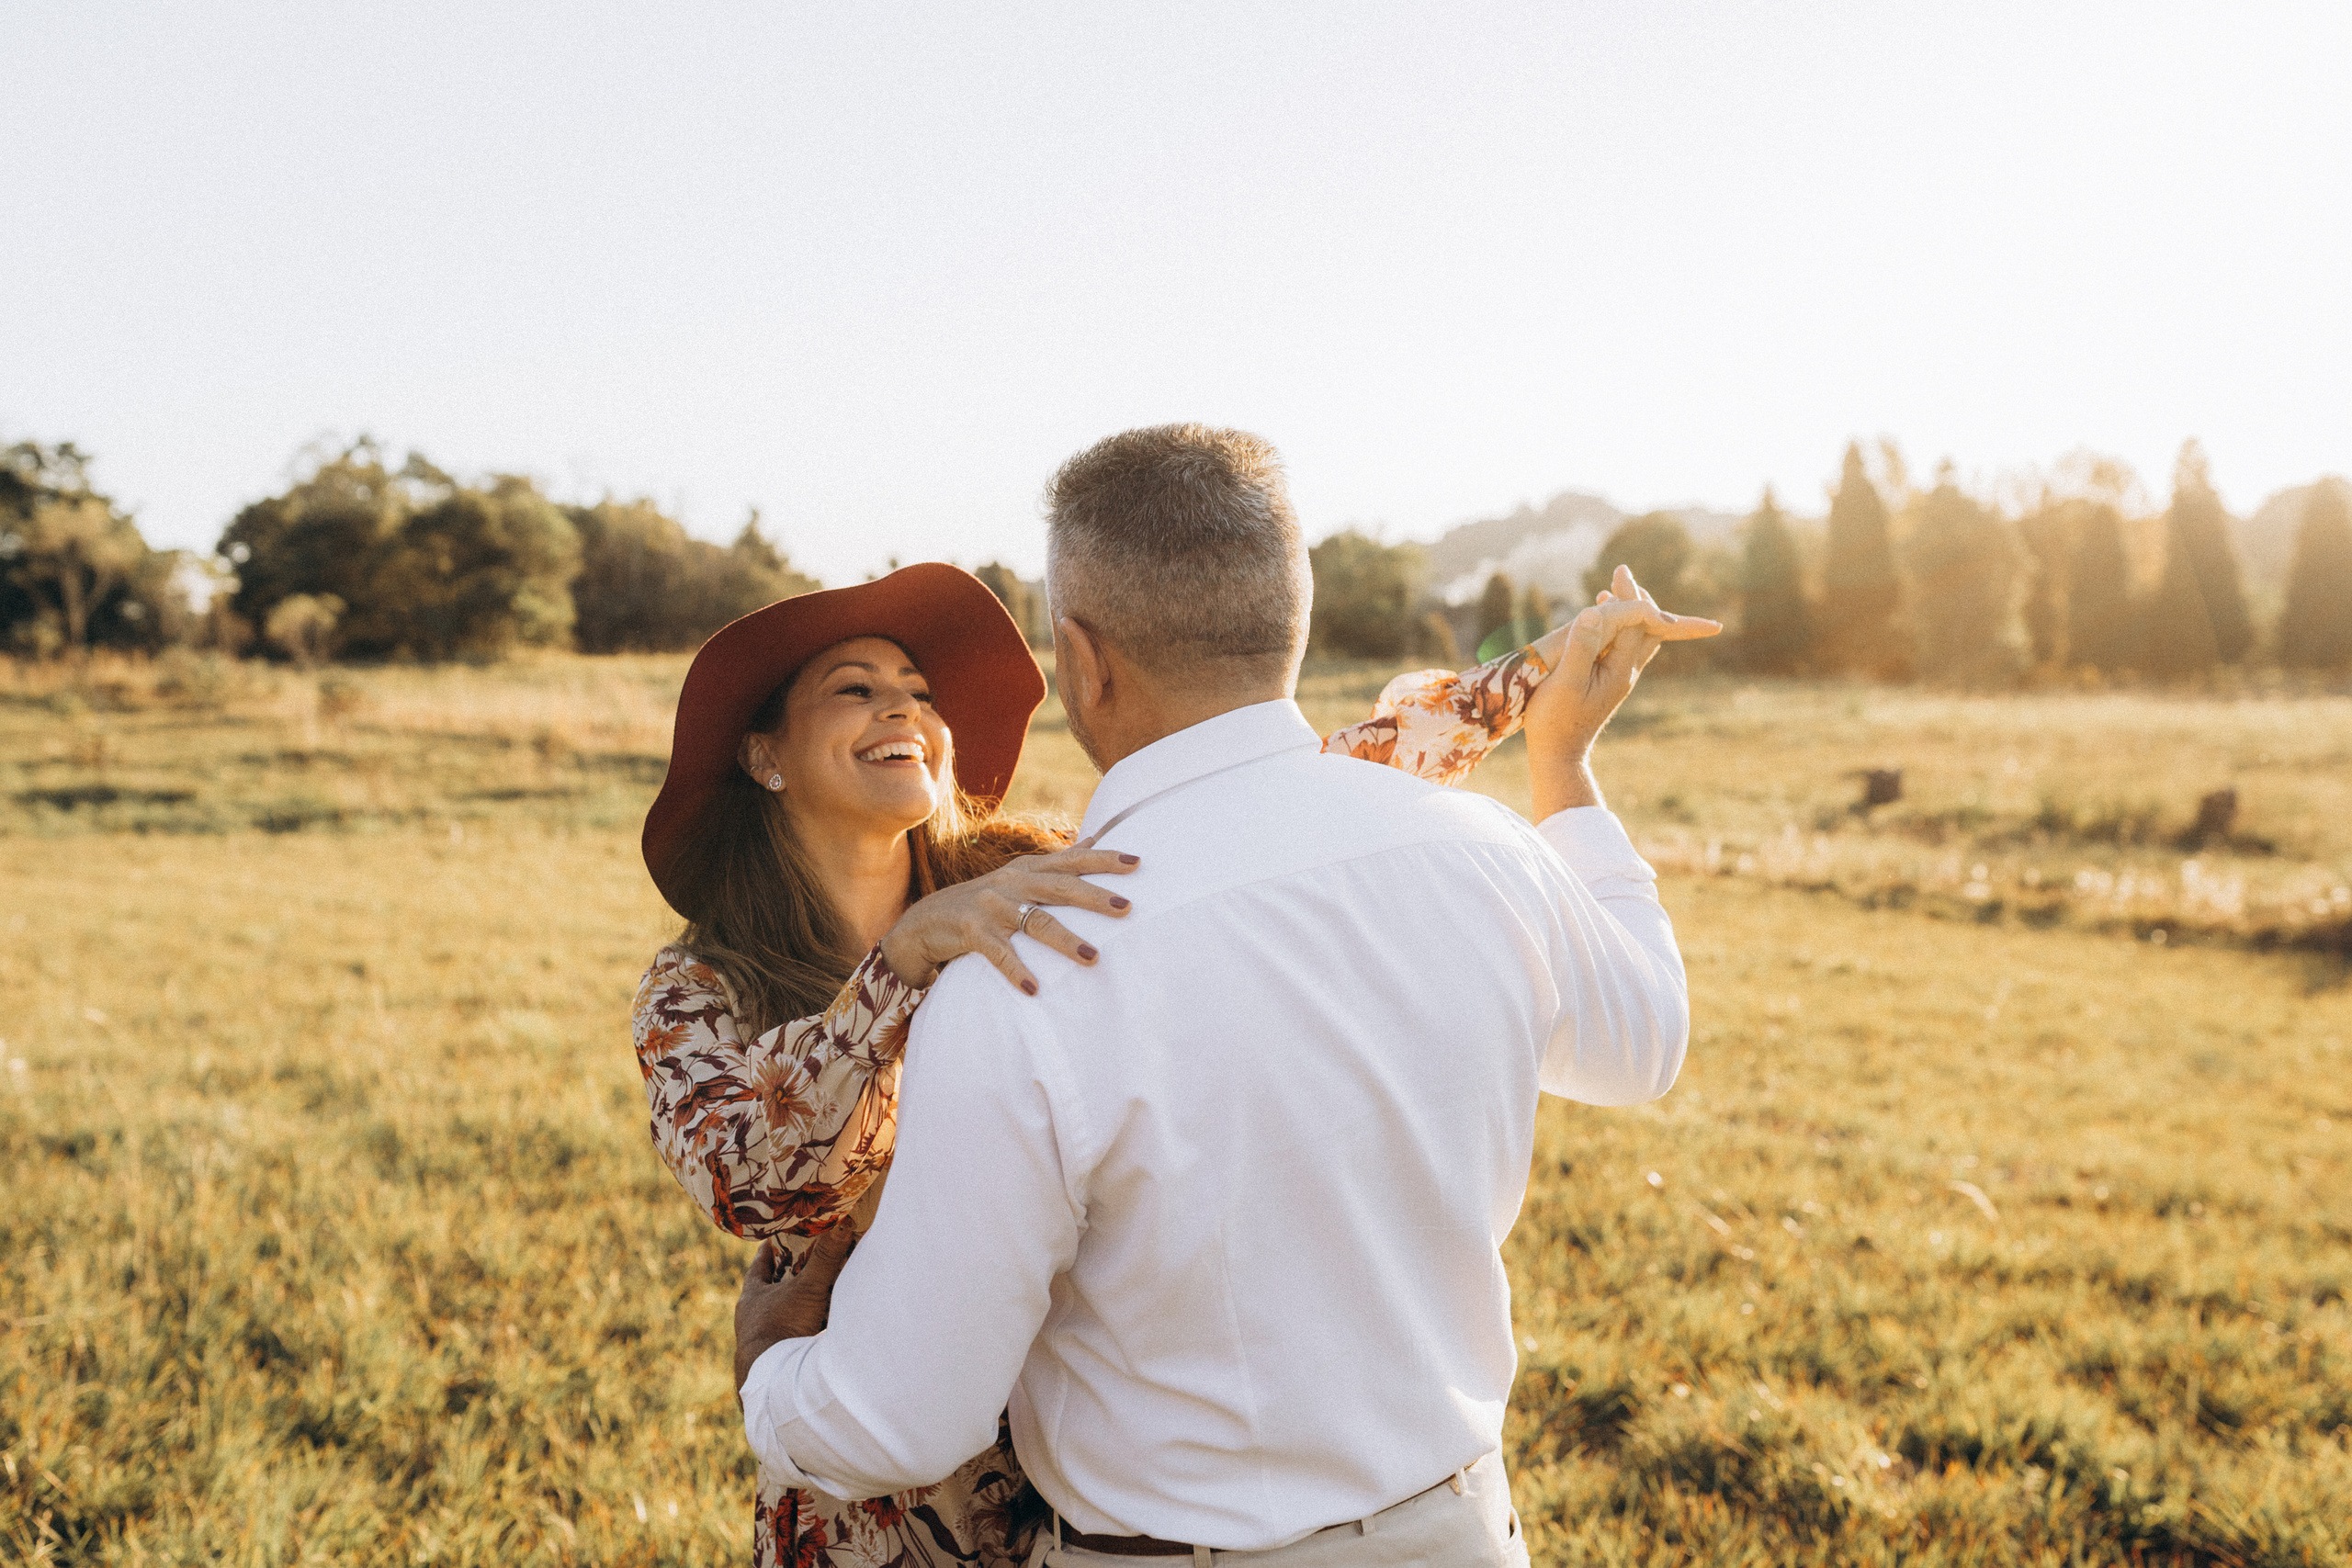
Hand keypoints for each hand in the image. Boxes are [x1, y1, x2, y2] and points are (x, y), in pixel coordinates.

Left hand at [735, 1227, 855, 1396]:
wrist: (772, 1377)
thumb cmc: (782, 1326)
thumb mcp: (807, 1288)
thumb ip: (825, 1259)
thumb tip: (843, 1224)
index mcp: (752, 1296)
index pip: (758, 1267)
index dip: (767, 1254)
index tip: (772, 1241)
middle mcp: (752, 1316)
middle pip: (766, 1291)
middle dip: (781, 1280)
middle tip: (796, 1266)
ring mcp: (760, 1338)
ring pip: (776, 1315)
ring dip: (790, 1307)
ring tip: (808, 1297)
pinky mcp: (771, 1356)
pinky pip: (785, 1337)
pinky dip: (797, 1331)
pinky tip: (810, 1331)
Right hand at [878, 841, 1139, 994]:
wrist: (927, 920)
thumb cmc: (987, 900)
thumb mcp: (1020, 875)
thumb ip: (1057, 861)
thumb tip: (1095, 839)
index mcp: (1029, 868)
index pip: (1072, 860)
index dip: (1104, 859)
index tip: (1138, 862)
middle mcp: (1013, 882)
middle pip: (1061, 887)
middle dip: (1094, 897)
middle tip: (1127, 908)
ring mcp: (992, 906)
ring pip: (1035, 921)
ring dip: (1065, 940)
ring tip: (1093, 957)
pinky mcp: (972, 930)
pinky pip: (998, 952)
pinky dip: (1016, 970)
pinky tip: (1034, 989)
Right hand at [1524, 565, 1720, 817]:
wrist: (1559, 756)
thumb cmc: (1556, 721)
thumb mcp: (1566, 682)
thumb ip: (1582, 646)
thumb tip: (1596, 612)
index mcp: (1620, 668)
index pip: (1635, 622)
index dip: (1629, 595)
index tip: (1620, 571)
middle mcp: (1626, 672)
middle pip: (1646, 630)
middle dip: (1639, 602)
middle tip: (1624, 576)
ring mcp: (1617, 680)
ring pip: (1635, 640)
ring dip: (1630, 615)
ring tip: (1615, 592)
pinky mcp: (1605, 686)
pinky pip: (1620, 649)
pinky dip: (1615, 629)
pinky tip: (1597, 624)